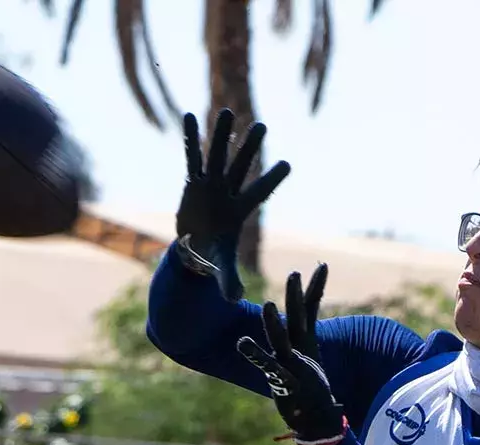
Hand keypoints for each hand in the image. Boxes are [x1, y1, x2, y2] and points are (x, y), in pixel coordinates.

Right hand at [175, 109, 290, 301]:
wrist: (197, 250)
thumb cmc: (215, 258)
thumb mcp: (222, 270)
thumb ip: (229, 281)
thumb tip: (236, 298)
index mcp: (240, 211)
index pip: (259, 192)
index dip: (271, 179)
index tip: (288, 164)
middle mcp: (227, 193)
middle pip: (240, 167)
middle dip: (249, 148)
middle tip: (262, 125)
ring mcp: (210, 185)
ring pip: (216, 156)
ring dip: (221, 135)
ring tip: (227, 111)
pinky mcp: (193, 183)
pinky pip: (191, 157)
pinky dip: (190, 139)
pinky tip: (190, 116)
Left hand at [237, 265, 345, 444]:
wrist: (318, 423)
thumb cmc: (310, 393)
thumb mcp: (306, 364)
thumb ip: (300, 343)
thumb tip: (303, 328)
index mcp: (305, 344)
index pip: (312, 309)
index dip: (316, 287)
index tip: (322, 265)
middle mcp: (300, 352)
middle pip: (299, 319)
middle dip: (297, 296)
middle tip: (295, 273)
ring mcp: (294, 367)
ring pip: (282, 341)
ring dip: (275, 325)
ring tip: (271, 306)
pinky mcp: (284, 383)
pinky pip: (267, 367)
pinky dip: (255, 355)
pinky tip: (242, 342)